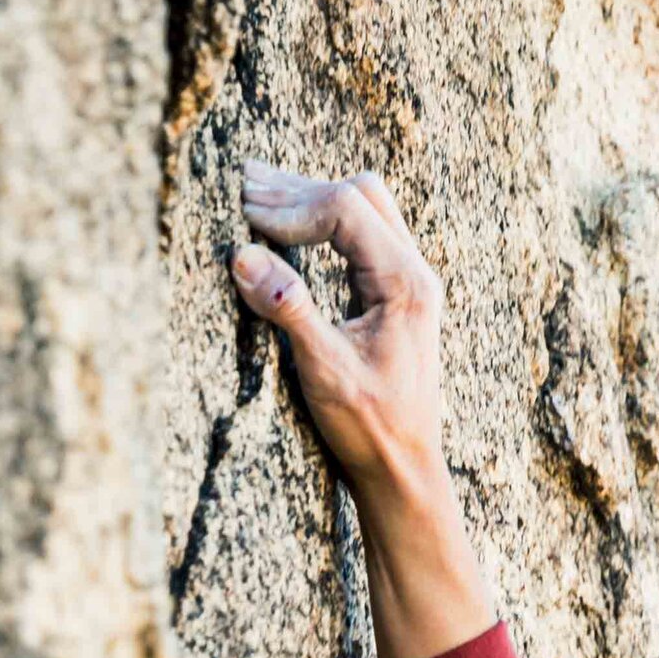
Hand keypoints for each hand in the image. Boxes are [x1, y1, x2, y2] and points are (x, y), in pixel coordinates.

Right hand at [232, 168, 493, 657]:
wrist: (405, 470)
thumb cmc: (372, 428)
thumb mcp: (324, 372)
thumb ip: (287, 310)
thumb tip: (243, 256)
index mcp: (406, 284)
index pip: (345, 209)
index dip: (292, 206)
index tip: (248, 217)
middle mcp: (415, 274)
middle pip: (359, 196)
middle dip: (300, 190)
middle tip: (245, 187)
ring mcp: (409, 284)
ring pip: (363, 210)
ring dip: (312, 201)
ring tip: (257, 196)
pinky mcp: (396, 297)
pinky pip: (363, 236)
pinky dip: (324, 223)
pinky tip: (289, 228)